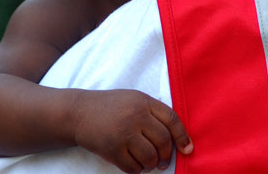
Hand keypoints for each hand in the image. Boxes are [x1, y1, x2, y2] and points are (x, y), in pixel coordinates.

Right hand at [72, 89, 192, 173]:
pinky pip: (133, 167)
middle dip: (167, 156)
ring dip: (152, 164)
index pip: (172, 119)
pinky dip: (137, 170)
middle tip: (163, 161)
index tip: (187, 149)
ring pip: (150, 157)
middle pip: (163, 141)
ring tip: (148, 162)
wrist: (80, 112)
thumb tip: (179, 139)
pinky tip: (134, 164)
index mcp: (143, 102)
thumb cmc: (112, 107)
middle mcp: (135, 116)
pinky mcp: (111, 149)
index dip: (182, 136)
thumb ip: (154, 114)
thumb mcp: (134, 100)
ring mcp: (123, 133)